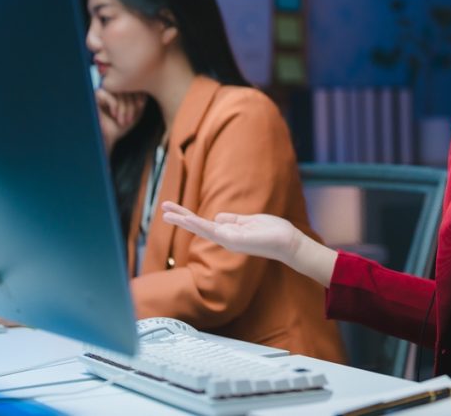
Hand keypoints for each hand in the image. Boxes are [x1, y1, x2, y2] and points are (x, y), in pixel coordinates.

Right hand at [95, 88, 146, 152]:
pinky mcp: (92, 97)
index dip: (140, 95)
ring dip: (123, 108)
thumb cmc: (120, 126)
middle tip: (129, 120)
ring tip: (123, 121)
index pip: (134, 85)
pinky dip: (114, 105)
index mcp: (122, 91)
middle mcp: (112, 89)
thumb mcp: (136, 114)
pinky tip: (114, 115)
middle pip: (126, 88)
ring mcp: (102, 92)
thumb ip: (141, 101)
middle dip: (131, 105)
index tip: (140, 107)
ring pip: (117, 91)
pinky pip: (106, 94)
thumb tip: (144, 91)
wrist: (106, 139)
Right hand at [161, 202, 337, 285]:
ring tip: (166, 212)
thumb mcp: (250, 221)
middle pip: (197, 226)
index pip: (204, 223)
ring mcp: (227, 240)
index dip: (189, 216)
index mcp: (229, 233)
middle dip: (180, 217)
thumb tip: (218, 216)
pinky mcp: (233, 240)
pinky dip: (197, 224)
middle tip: (162, 208)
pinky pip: (211, 230)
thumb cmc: (273, 232)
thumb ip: (233, 220)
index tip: (173, 209)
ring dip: (183, 219)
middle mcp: (225, 238)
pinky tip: (185, 219)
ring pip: (200, 228)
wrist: (288, 242)